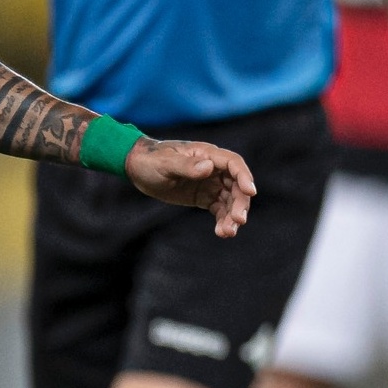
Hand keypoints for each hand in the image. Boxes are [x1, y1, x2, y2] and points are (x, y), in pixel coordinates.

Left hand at [125, 138, 256, 237]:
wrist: (137, 168)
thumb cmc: (150, 160)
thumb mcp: (165, 163)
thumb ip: (186, 166)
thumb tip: (208, 168)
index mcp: (206, 155)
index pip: (233, 164)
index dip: (244, 177)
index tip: (250, 192)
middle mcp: (213, 168)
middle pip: (236, 185)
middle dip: (240, 203)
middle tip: (238, 221)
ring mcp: (211, 183)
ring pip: (230, 200)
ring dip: (233, 216)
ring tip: (228, 233)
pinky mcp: (205, 197)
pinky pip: (220, 209)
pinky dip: (223, 220)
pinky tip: (221, 232)